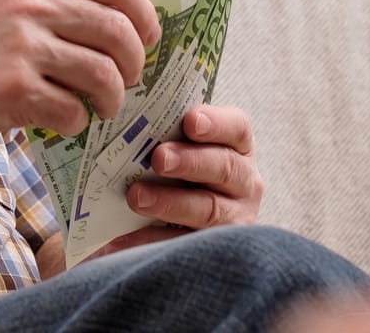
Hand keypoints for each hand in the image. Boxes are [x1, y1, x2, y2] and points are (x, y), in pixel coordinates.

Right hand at [0, 0, 160, 144]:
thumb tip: (114, 16)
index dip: (143, 13)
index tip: (149, 36)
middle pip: (119, 31)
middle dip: (135, 62)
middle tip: (127, 79)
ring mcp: (22, 44)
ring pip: (105, 74)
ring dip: (111, 98)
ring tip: (98, 106)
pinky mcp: (15, 90)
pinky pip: (73, 110)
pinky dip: (76, 122)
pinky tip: (60, 120)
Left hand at [93, 104, 263, 256]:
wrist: (183, 220)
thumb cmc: (180, 169)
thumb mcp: (181, 147)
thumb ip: (167, 133)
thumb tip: (126, 118)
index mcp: (237, 146)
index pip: (237, 128)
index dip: (217, 123)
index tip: (190, 121)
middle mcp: (244, 182)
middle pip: (224, 168)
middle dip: (191, 162)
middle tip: (159, 158)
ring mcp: (234, 219)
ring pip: (208, 209)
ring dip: (171, 202)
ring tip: (137, 197)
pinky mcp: (214, 250)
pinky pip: (185, 245)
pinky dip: (153, 239)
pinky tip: (125, 237)